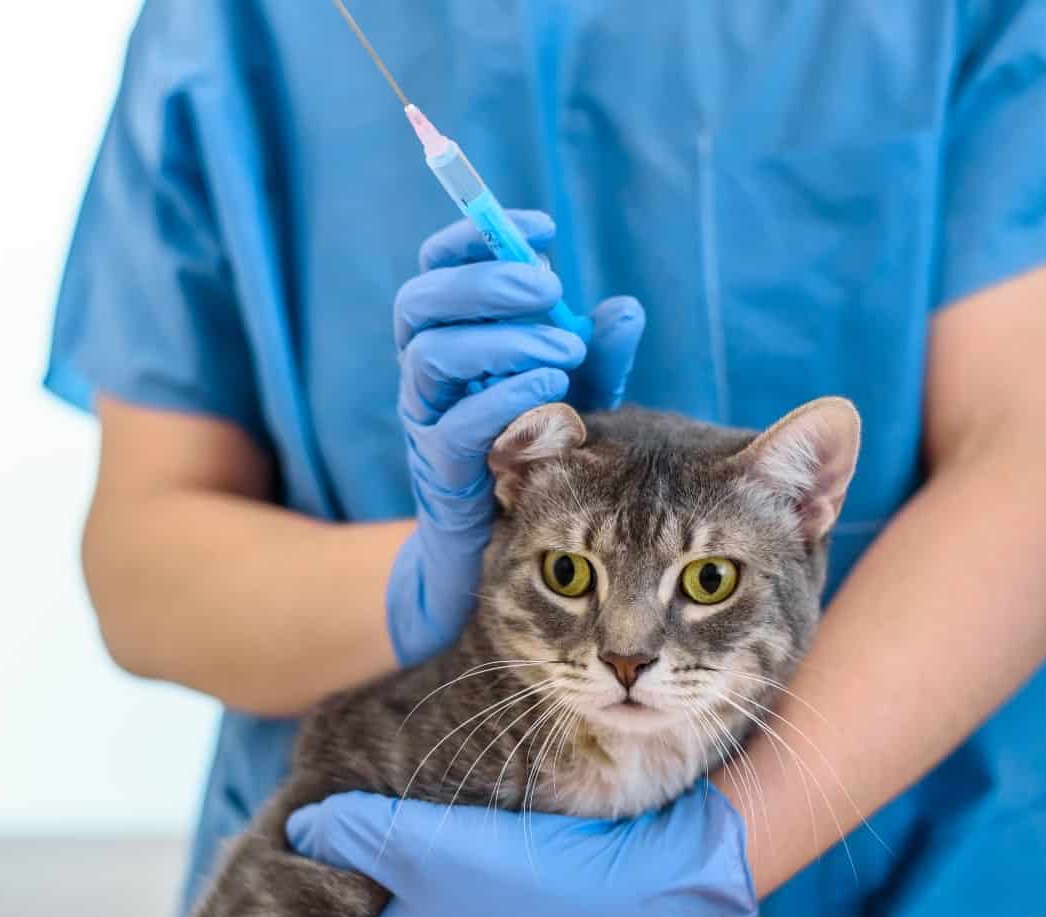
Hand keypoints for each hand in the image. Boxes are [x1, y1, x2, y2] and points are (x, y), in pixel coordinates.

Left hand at [285, 779, 754, 916]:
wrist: (635, 901)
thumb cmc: (520, 876)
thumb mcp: (419, 839)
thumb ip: (346, 832)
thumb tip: (301, 829)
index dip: (327, 871)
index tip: (344, 821)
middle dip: (374, 883)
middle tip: (391, 818)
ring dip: (423, 898)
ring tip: (444, 836)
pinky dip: (468, 914)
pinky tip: (489, 868)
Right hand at [387, 210, 644, 665]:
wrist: (499, 556)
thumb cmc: (537, 462)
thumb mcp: (575, 399)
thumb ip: (593, 355)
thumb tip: (624, 309)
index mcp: (451, 340)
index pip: (437, 268)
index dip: (477, 237)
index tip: (542, 231)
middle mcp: (426, 376)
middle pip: (420, 303)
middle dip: (485, 284)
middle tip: (549, 290)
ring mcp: (425, 423)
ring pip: (429, 357)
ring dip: (500, 342)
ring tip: (562, 351)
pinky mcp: (439, 474)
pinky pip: (453, 427)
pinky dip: (504, 401)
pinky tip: (555, 399)